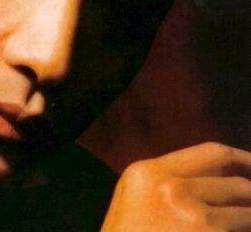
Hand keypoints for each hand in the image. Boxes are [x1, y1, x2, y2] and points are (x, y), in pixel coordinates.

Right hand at [101, 142, 250, 230]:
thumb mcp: (136, 199)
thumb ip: (169, 181)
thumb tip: (222, 180)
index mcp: (148, 171)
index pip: (211, 153)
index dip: (244, 158)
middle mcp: (170, 187)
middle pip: (236, 183)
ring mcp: (192, 218)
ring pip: (247, 213)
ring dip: (250, 219)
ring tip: (246, 222)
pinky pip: (240, 229)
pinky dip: (244, 230)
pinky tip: (240, 231)